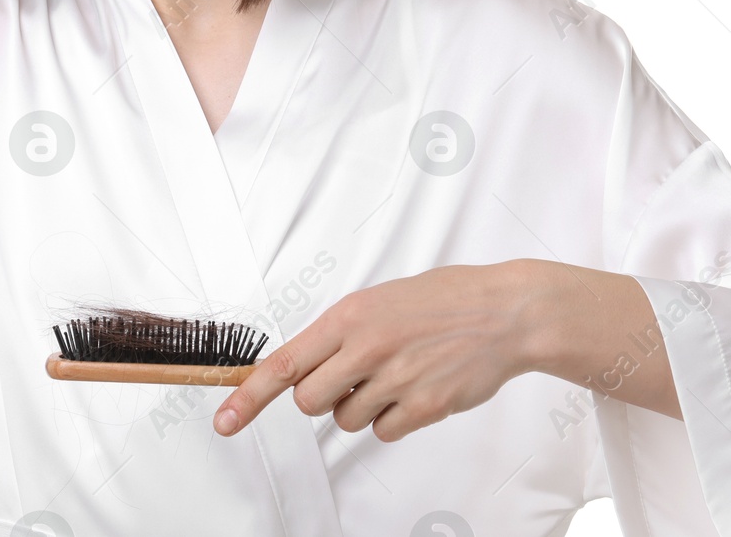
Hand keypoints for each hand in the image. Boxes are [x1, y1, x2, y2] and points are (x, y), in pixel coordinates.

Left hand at [213, 263, 542, 442]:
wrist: (505, 312)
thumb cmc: (445, 300)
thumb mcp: (381, 300)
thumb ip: (343, 333)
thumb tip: (308, 366)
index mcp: (350, 316)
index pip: (284, 363)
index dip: (248, 397)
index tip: (224, 421)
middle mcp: (366, 348)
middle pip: (309, 401)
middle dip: (322, 397)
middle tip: (353, 377)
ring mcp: (395, 380)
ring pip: (347, 419)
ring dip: (364, 406)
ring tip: (398, 374)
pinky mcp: (423, 408)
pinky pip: (383, 431)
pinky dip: (394, 419)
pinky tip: (418, 389)